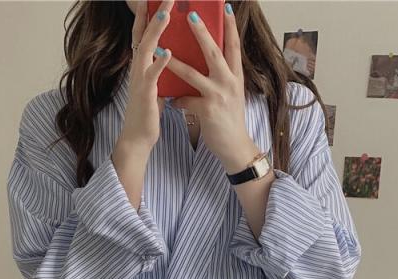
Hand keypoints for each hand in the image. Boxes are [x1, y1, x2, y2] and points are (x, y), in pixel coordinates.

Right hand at [119, 0, 174, 155]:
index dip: (147, 14)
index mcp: (141, 66)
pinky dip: (159, 63)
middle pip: (143, 34)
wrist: (138, 138)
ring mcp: (140, 80)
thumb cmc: (147, 113)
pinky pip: (152, 76)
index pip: (143, 34)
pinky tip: (168, 52)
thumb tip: (168, 55)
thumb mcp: (154, 85)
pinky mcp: (145, 94)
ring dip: (156, 31)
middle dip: (153, 13)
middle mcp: (137, 68)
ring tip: (166, 14)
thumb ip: (158, 69)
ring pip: (145, 50)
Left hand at [167, 5, 262, 171]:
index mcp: (236, 76)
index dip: (230, 26)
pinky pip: (186, 100)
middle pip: (214, 52)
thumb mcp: (230, 94)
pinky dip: (177, 100)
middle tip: (191, 15)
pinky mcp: (208, 111)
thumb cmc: (229, 120)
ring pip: (194, 74)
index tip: (226, 8)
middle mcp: (229, 82)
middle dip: (202, 32)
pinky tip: (170, 101)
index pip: (233, 46)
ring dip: (176, 61)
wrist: (235, 146)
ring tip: (162, 49)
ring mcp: (218, 96)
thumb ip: (221, 78)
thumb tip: (210, 64)